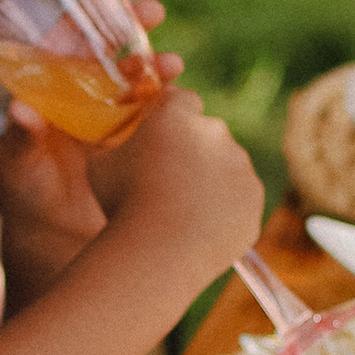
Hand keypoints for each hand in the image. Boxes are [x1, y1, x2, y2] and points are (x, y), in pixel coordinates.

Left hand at [0, 30, 187, 294]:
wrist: (55, 237)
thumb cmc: (27, 194)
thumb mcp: (19, 167)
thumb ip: (21, 139)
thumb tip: (20, 111)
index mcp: (50, 88)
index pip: (69, 39)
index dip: (87, 14)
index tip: (105, 0)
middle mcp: (82, 92)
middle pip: (110, 48)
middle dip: (133, 27)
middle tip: (154, 13)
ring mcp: (112, 113)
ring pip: (138, 76)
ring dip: (156, 66)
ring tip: (172, 68)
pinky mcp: (136, 137)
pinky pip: (157, 110)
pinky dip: (171, 102)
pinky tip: (185, 103)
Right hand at [103, 85, 263, 276]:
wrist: (158, 254)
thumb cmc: (122, 206)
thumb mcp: (100, 165)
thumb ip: (118, 145)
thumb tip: (120, 146)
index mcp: (176, 115)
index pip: (181, 100)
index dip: (171, 117)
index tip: (160, 137)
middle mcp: (215, 131)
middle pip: (207, 133)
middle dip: (193, 151)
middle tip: (168, 182)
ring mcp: (240, 165)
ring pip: (226, 167)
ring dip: (210, 182)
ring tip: (182, 213)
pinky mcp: (254, 198)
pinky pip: (239, 199)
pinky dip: (225, 211)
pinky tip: (199, 229)